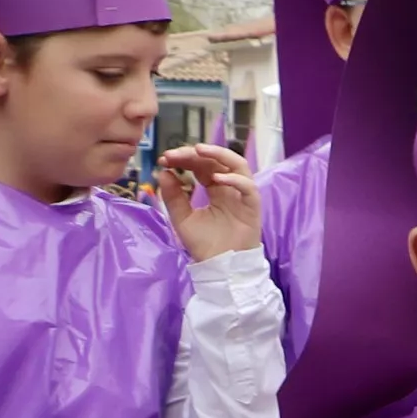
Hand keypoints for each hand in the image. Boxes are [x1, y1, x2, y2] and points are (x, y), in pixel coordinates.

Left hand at [153, 144, 263, 261]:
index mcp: (214, 190)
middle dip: (195, 154)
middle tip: (174, 154)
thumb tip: (164, 172)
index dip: (184, 159)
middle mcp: (230, 188)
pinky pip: (248, 187)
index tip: (165, 158)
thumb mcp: (182, 218)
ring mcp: (242, 196)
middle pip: (217, 161)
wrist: (221, 267)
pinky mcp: (252, 206)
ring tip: (199, 150)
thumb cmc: (205, 245)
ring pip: (238, 165)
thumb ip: (173, 196)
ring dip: (219, 154)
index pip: (201, 166)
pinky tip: (216, 178)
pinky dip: (235, 179)